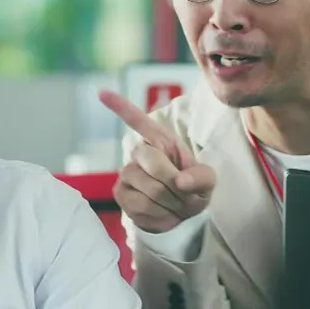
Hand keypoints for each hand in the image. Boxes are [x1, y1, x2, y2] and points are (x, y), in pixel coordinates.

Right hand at [99, 90, 215, 232]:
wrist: (180, 216)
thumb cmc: (192, 189)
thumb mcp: (207, 180)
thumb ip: (201, 177)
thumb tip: (180, 181)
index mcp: (161, 141)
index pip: (139, 121)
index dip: (121, 106)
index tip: (102, 92)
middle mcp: (140, 153)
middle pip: (156, 164)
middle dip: (177, 185)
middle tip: (186, 195)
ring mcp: (127, 173)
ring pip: (152, 189)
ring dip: (172, 203)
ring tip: (175, 205)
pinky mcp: (121, 194)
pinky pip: (142, 205)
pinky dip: (160, 214)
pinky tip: (163, 213)